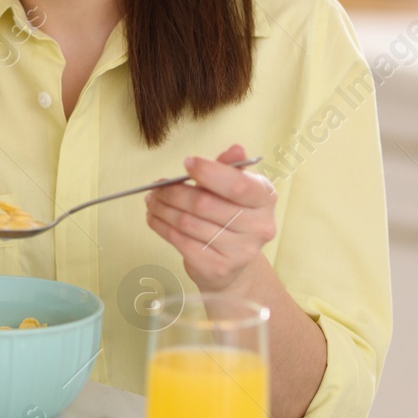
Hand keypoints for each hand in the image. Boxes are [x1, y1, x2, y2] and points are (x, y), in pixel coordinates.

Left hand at [145, 144, 276, 292]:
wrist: (233, 263)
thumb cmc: (231, 217)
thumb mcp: (235, 188)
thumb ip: (231, 168)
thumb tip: (235, 149)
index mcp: (265, 199)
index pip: (238, 185)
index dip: (209, 172)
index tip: (187, 163)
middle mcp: (259, 227)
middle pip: (205, 204)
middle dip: (174, 192)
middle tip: (156, 186)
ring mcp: (239, 251)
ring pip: (188, 223)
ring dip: (163, 208)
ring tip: (152, 200)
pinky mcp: (218, 268)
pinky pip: (180, 242)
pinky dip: (161, 227)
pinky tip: (154, 218)